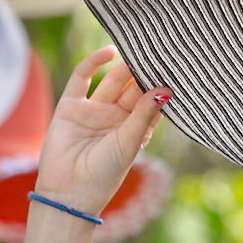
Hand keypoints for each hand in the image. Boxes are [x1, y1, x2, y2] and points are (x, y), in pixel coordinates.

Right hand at [31, 46, 169, 214]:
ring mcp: (92, 111)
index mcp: (133, 129)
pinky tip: (110, 51)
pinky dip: (94, 62)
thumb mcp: (130, 142)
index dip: (159, 85)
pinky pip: (81, 77)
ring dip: (125, 66)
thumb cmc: (104, 174)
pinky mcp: (70, 106)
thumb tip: (165, 89)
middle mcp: (114, 118)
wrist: (69, 193)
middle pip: (131, 87)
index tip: (173, 67)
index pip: (149, 101)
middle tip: (158, 51)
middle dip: (143, 72)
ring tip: (140, 49)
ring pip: (111, 80)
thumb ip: (144, 114)